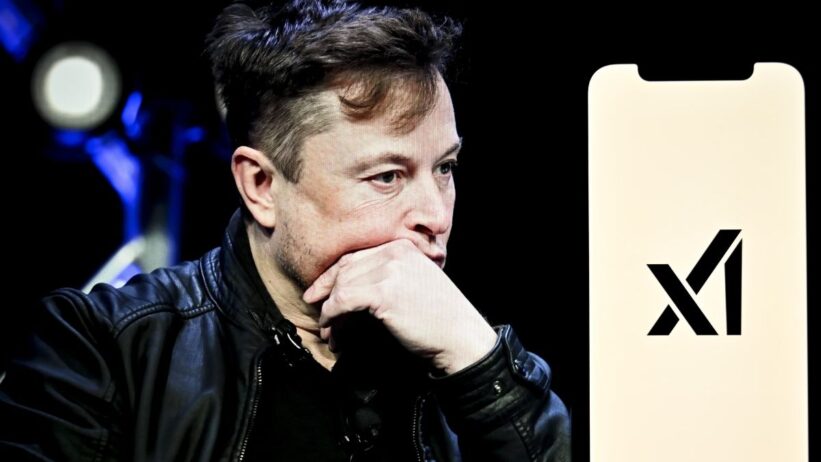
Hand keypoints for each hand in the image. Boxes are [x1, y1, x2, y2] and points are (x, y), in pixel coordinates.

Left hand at [302, 239, 496, 374]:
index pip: (356, 255)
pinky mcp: (383, 292)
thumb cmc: (438, 317)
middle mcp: (394, 253)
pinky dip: (332, 316)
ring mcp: (389, 270)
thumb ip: (388, 276)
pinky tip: (333, 330)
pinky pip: (343, 301)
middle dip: (325, 289)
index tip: (318, 289)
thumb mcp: (414, 282)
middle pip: (345, 267)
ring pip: (341, 286)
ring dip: (328, 310)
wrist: (459, 335)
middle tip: (313, 306)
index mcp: (402, 246)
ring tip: (328, 331)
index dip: (332, 273)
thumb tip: (348, 288)